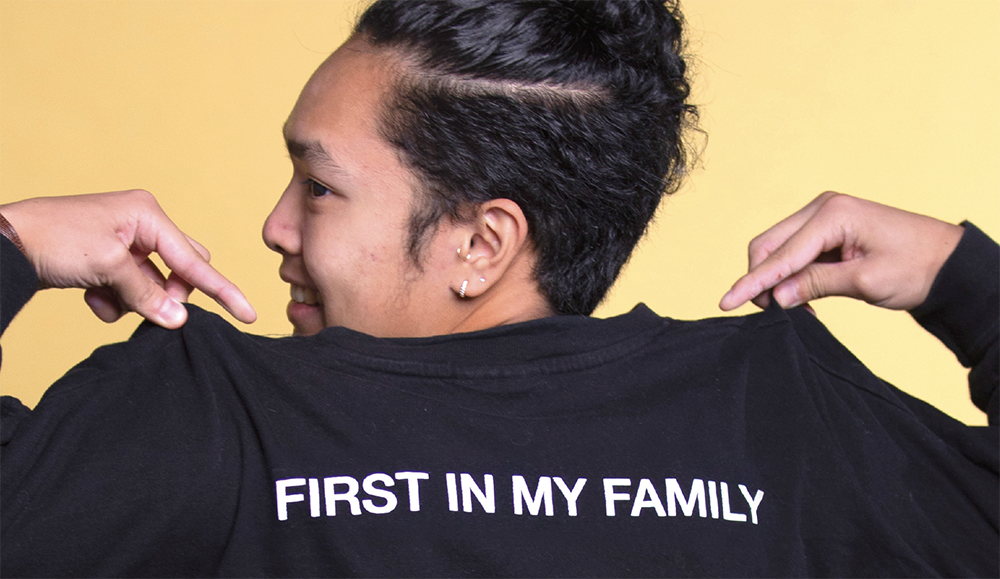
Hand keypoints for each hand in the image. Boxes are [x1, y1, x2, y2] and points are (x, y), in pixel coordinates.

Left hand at [0, 190, 256, 328]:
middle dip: (167, 294)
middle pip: (179, 270)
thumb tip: (177, 320)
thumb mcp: (108, 269)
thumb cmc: (54, 240)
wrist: (3, 242)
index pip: (194, 260)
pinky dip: (114, 299)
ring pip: (152, 284)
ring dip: (134, 300)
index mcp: (148, 214)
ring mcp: (122, 242)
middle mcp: (140, 224)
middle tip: (151, 309)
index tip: (248, 313)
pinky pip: (129, 287)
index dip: (222, 290)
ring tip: (103, 299)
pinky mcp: (106, 258)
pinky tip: (90, 297)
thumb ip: (148, 295)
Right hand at [719, 192, 963, 311]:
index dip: (753, 281)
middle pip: (769, 244)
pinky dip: (791, 275)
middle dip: (761, 279)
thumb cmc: (917, 267)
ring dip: (776, 279)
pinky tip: (803, 295)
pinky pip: (794, 252)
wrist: (948, 263)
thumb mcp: (866, 281)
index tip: (727, 302)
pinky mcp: (826, 229)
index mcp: (833, 215)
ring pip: (777, 248)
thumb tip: (777, 297)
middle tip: (773, 312)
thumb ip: (817, 285)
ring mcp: (823, 217)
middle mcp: (822, 209)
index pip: (781, 254)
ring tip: (796, 307)